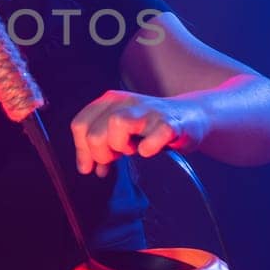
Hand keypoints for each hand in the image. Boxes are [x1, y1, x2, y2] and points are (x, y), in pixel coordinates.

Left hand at [70, 91, 208, 176]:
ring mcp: (149, 111)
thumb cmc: (150, 127)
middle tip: (114, 159)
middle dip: (100, 154)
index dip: (81, 151)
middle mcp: (127, 102)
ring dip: (120, 146)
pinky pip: (153, 137)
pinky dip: (148, 149)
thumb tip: (87, 168)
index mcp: (111, 101)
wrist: (189, 116)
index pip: (80, 125)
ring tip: (132, 150)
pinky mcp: (170, 123)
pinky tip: (149, 151)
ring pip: (117, 124)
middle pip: (95, 132)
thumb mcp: (120, 132)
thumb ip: (101, 146)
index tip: (90, 167)